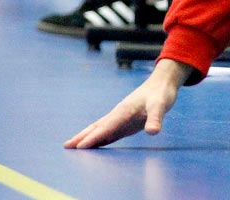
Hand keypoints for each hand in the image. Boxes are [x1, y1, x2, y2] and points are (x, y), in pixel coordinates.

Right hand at [64, 59, 190, 148]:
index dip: (94, 137)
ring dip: (87, 137)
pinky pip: (109, 132)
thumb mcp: (161, 105)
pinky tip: (94, 145)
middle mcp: (119, 114)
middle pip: (97, 127)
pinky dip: (99, 139)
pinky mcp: (125, 122)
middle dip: (82, 136)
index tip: (79, 147)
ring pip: (100, 129)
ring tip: (73, 147)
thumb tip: (152, 132)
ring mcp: (121, 118)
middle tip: (66, 147)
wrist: (163, 82)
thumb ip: (156, 118)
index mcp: (124, 111)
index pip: (106, 126)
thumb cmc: (161, 93)